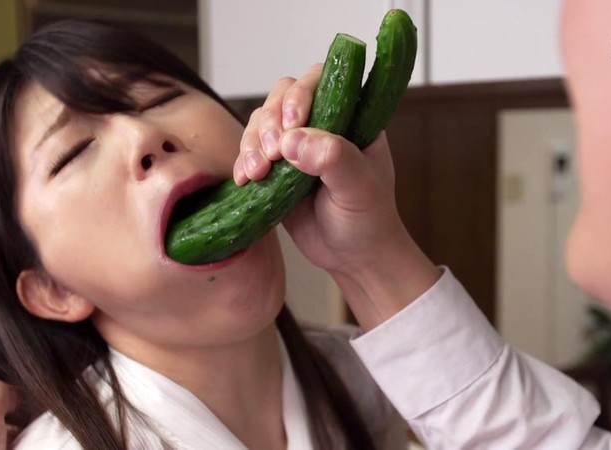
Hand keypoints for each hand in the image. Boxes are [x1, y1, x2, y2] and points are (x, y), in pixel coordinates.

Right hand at [234, 64, 440, 327]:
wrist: (354, 258)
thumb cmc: (368, 219)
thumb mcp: (360, 188)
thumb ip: (333, 158)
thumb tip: (293, 139)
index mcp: (350, 118)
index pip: (320, 81)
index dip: (301, 94)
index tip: (293, 121)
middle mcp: (321, 124)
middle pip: (281, 96)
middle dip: (270, 122)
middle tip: (273, 155)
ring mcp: (295, 146)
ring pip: (261, 123)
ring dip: (252, 143)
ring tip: (257, 173)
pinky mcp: (275, 170)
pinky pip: (250, 153)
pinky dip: (242, 162)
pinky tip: (244, 180)